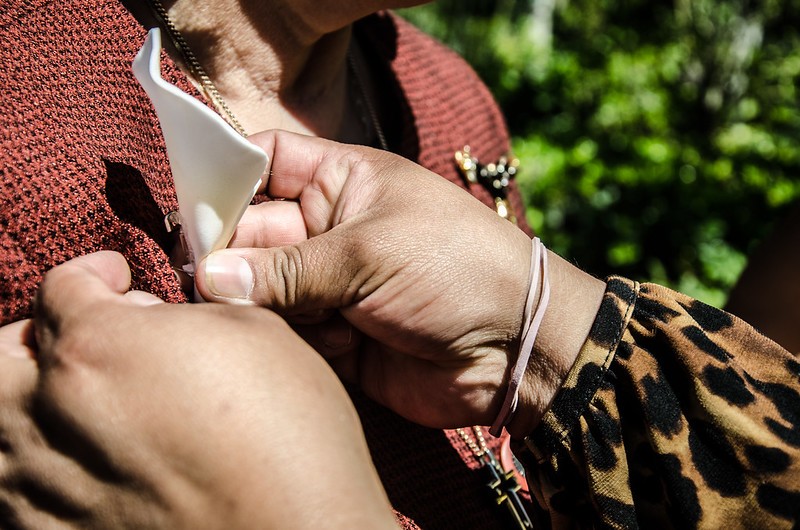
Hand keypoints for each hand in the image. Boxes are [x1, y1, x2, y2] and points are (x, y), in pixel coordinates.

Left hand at [0, 251, 393, 528]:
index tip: (115, 280)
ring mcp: (42, 488)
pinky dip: (50, 466)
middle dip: (39, 337)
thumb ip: (189, 313)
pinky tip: (98, 463)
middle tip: (86, 339)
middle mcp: (49, 414)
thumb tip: (159, 320)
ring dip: (40, 404)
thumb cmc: (288, 437)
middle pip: (3, 356)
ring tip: (90, 405)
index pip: (63, 287)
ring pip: (5, 429)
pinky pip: (23, 493)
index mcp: (97, 347)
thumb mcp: (256, 334)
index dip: (95, 274)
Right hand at [195, 130, 534, 428]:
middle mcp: (330, 231)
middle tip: (204, 284)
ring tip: (256, 319)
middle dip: (230, 257)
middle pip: (253, 233)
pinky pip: (288, 335)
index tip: (189, 208)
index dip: (227, 177)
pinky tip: (302, 347)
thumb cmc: (452, 270)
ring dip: (256, 306)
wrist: (515, 348)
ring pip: (263, 289)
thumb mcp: (368, 254)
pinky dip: (285, 342)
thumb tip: (207, 277)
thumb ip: (286, 270)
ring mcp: (331, 285)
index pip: (268, 162)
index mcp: (343, 183)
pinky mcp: (336, 338)